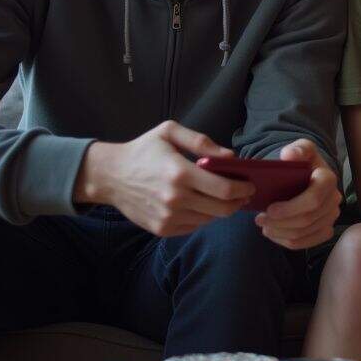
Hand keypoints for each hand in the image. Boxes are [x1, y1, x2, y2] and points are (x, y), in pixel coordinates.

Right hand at [75, 120, 254, 236]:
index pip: (225, 189)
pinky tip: (201, 204)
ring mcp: (168, 217)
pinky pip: (195, 226)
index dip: (243, 188)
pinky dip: (203, 217)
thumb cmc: (143, 150)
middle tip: (243, 194)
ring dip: (222, 210)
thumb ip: (201, 141)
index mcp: (180, 173)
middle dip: (239, 202)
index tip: (249, 184)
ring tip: (223, 198)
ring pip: (210, 219)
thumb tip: (229, 155)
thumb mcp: (169, 132)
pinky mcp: (162, 229)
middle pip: (223, 209)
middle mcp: (175, 198)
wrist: (110, 176)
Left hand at [254, 140, 341, 249]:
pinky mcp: (325, 229)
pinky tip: (274, 233)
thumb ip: (297, 149)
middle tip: (259, 219)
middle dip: (281, 222)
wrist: (307, 174)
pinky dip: (287, 241)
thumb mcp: (300, 149)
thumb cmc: (301, 162)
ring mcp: (331, 216)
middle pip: (308, 219)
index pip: (314, 199)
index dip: (291, 208)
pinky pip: (307, 243)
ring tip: (263, 225)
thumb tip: (290, 155)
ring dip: (280, 232)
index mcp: (328, 179)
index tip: (269, 209)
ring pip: (305, 232)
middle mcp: (334, 199)